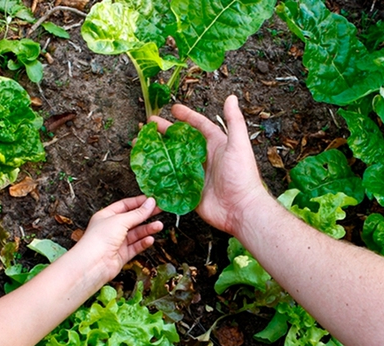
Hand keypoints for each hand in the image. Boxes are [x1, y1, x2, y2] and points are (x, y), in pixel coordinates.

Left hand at [72, 195, 162, 282]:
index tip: (151, 200)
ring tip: (159, 226)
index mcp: (106, 216)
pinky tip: (150, 239)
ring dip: (147, 229)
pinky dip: (143, 243)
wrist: (93, 264)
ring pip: (136, 234)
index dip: (138, 202)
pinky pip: (135, 247)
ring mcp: (117, 242)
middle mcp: (111, 228)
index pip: (124, 206)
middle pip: (132, 219)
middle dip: (146, 215)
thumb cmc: (99, 239)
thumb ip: (137, 213)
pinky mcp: (122, 255)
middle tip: (159, 210)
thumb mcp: (120, 220)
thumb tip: (150, 203)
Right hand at [150, 95, 268, 235]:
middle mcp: (204, 158)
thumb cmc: (243, 176)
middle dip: (164, 132)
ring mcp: (196, 175)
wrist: (241, 209)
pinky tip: (146, 170)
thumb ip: (234, 121)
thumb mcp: (239, 145)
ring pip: (173, 160)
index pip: (198, 126)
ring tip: (141, 145)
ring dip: (158, 152)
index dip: (186, 116)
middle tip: (147, 125)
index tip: (173, 109)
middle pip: (180, 141)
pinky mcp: (190, 191)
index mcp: (215, 145)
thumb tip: (232, 98)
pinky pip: (172, 181)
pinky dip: (160, 176)